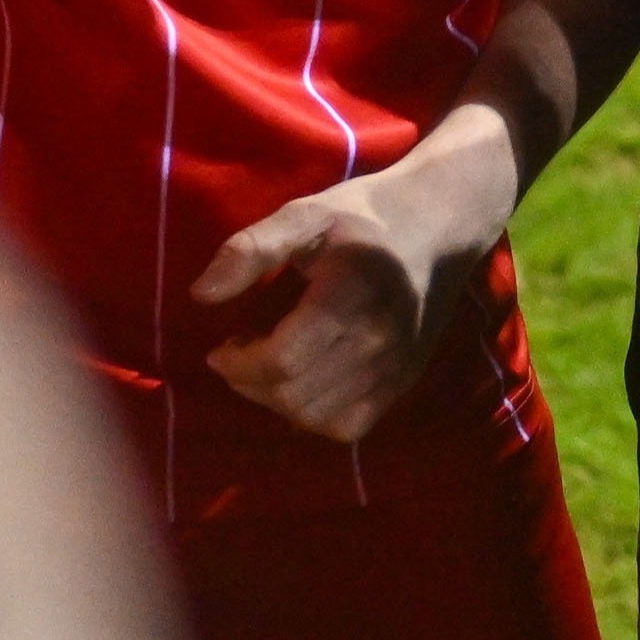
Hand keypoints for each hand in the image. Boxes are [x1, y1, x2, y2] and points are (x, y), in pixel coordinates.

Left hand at [194, 129, 509, 441]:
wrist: (439, 224)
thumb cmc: (363, 215)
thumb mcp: (304, 213)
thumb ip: (251, 250)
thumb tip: (200, 295)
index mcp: (351, 293)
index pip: (284, 360)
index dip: (239, 364)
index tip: (220, 347)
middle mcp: (379, 339)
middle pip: (296, 395)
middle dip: (250, 383)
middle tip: (239, 354)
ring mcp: (396, 366)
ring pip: (319, 417)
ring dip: (278, 402)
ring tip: (269, 369)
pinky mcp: (405, 381)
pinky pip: (349, 425)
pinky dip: (314, 416)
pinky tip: (303, 384)